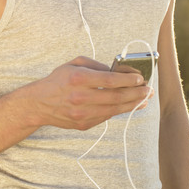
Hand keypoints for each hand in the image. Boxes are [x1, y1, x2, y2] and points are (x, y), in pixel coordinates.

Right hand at [25, 56, 152, 130]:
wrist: (39, 103)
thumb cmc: (58, 80)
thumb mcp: (73, 64)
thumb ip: (96, 65)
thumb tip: (117, 71)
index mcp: (78, 78)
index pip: (110, 80)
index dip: (129, 80)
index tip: (140, 79)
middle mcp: (81, 97)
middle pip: (117, 97)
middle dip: (137, 93)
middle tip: (148, 90)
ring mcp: (82, 113)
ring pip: (115, 110)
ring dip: (133, 104)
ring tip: (144, 99)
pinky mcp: (84, 124)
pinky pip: (107, 117)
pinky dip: (119, 111)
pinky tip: (129, 105)